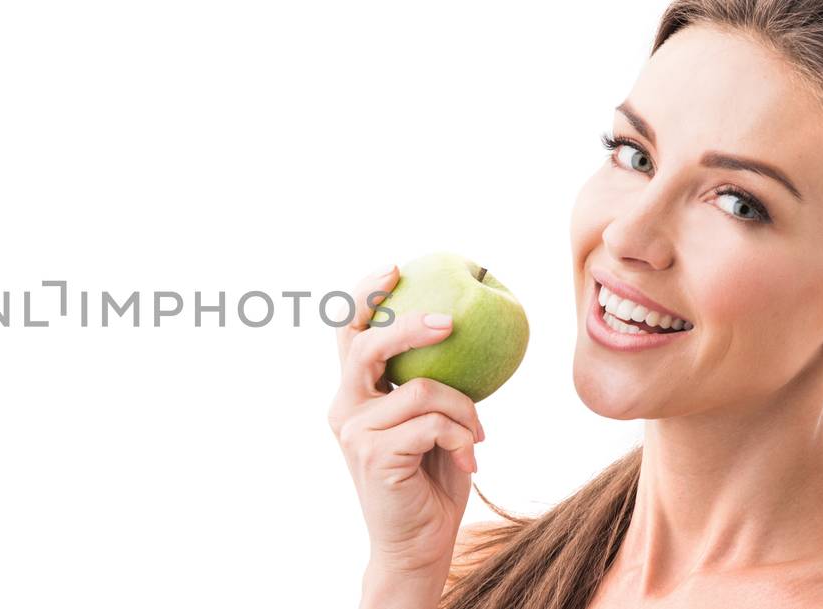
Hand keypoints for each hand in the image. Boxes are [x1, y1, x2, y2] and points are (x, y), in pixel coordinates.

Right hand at [329, 265, 485, 577]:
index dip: (365, 295)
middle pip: (365, 344)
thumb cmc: (432, 479)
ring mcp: (354, 431)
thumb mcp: (432, 421)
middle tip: (449, 322)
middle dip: (407, 325)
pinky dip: (462, 437)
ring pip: (420, 389)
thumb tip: (463, 329)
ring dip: (464, 410)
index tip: (394, 268)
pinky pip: (433, 424)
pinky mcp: (373, 454)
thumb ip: (430, 383)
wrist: (417, 543)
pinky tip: (469, 460)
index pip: (347, 331)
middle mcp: (344, 407)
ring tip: (477, 435)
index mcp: (353, 393)